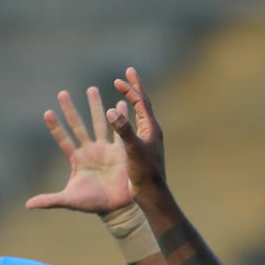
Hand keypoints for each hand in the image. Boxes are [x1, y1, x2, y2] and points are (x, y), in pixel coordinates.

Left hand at [26, 86, 131, 212]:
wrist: (117, 209)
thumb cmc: (93, 204)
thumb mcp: (69, 201)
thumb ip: (49, 200)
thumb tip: (27, 205)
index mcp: (77, 159)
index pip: (62, 139)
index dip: (55, 127)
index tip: (48, 112)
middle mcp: (90, 150)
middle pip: (78, 125)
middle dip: (70, 109)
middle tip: (62, 92)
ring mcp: (105, 149)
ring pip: (99, 122)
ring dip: (96, 106)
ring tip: (91, 89)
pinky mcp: (120, 152)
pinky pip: (121, 131)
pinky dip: (121, 117)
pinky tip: (121, 103)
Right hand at [102, 66, 167, 192]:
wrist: (151, 193)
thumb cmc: (144, 173)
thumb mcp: (132, 149)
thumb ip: (123, 129)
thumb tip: (112, 111)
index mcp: (151, 128)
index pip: (141, 102)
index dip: (130, 90)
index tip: (117, 81)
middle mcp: (151, 131)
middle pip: (143, 103)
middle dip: (135, 88)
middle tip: (129, 71)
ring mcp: (147, 140)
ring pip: (139, 114)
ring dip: (132, 100)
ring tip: (126, 91)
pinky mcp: (142, 149)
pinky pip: (135, 126)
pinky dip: (128, 116)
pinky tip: (122, 118)